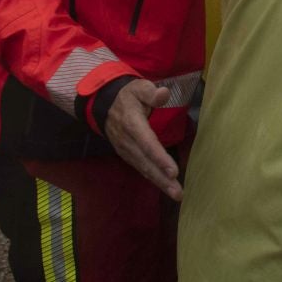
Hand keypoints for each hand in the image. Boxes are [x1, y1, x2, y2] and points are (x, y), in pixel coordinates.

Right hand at [104, 82, 183, 199]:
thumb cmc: (128, 96)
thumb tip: (164, 93)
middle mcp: (127, 141)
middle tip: (177, 192)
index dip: (159, 157)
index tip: (173, 171)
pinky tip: (165, 186)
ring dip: (159, 182)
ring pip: (144, 168)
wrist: (104, 103)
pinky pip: (141, 168)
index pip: (147, 143)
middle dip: (162, 178)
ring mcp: (125, 150)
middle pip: (146, 162)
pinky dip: (153, 178)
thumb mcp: (138, 87)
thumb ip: (151, 92)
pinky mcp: (126, 155)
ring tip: (176, 194)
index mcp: (132, 123)